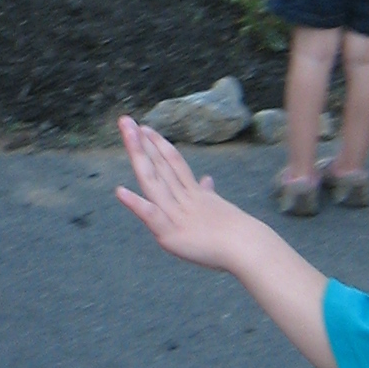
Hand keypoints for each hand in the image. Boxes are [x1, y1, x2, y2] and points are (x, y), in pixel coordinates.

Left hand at [116, 115, 261, 270]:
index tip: (145, 128)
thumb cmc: (237, 234)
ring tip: (128, 135)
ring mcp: (175, 214)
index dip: (159, 145)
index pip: (173, 164)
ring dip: (139, 157)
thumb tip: (206, 180)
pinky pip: (151, 215)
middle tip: (125, 120)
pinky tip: (120, 191)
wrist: (248, 247)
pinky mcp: (170, 233)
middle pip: (159, 166)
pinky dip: (136, 204)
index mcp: (193, 194)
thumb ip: (207, 193)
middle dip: (142, 143)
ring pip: (153, 181)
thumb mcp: (217, 207)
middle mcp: (182, 198)